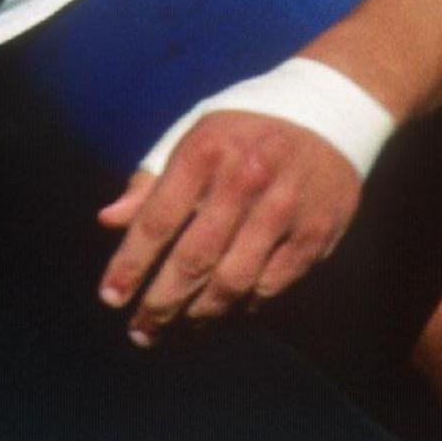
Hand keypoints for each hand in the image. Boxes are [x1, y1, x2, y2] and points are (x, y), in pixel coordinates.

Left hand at [95, 112, 363, 345]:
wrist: (332, 109)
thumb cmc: (246, 130)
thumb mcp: (194, 135)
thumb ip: (152, 181)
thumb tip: (108, 221)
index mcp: (206, 150)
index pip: (157, 220)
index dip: (129, 265)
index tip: (110, 298)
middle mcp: (245, 178)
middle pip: (193, 260)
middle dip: (160, 304)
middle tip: (140, 331)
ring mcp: (285, 208)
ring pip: (233, 283)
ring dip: (199, 316)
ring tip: (178, 330)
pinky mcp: (316, 232)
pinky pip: (270, 287)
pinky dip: (243, 306)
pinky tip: (224, 312)